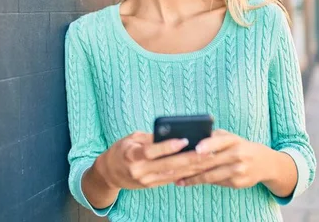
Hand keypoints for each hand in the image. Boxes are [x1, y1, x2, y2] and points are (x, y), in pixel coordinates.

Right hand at [94, 132, 212, 189]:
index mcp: (131, 155)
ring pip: (173, 174)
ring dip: (192, 167)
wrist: (109, 173)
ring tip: (208, 159)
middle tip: (206, 151)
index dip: (168, 146)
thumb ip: (151, 137)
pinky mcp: (151, 185)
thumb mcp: (132, 138)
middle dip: (189, 158)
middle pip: (167, 165)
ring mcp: (146, 180)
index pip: (151, 151)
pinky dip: (186, 173)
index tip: (184, 139)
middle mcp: (138, 170)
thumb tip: (173, 133)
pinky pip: (172, 179)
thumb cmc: (122, 149)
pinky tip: (199, 168)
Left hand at [176, 129, 274, 188]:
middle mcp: (238, 155)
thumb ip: (214, 136)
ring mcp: (238, 170)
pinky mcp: (238, 183)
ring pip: (211, 175)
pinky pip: (216, 183)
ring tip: (177, 178)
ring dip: (193, 178)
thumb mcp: (231, 137)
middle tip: (174, 167)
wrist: (264, 163)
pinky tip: (189, 181)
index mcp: (235, 140)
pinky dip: (202, 182)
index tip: (196, 149)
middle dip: (191, 165)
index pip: (221, 141)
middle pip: (211, 161)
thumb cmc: (240, 146)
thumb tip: (192, 138)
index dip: (208, 145)